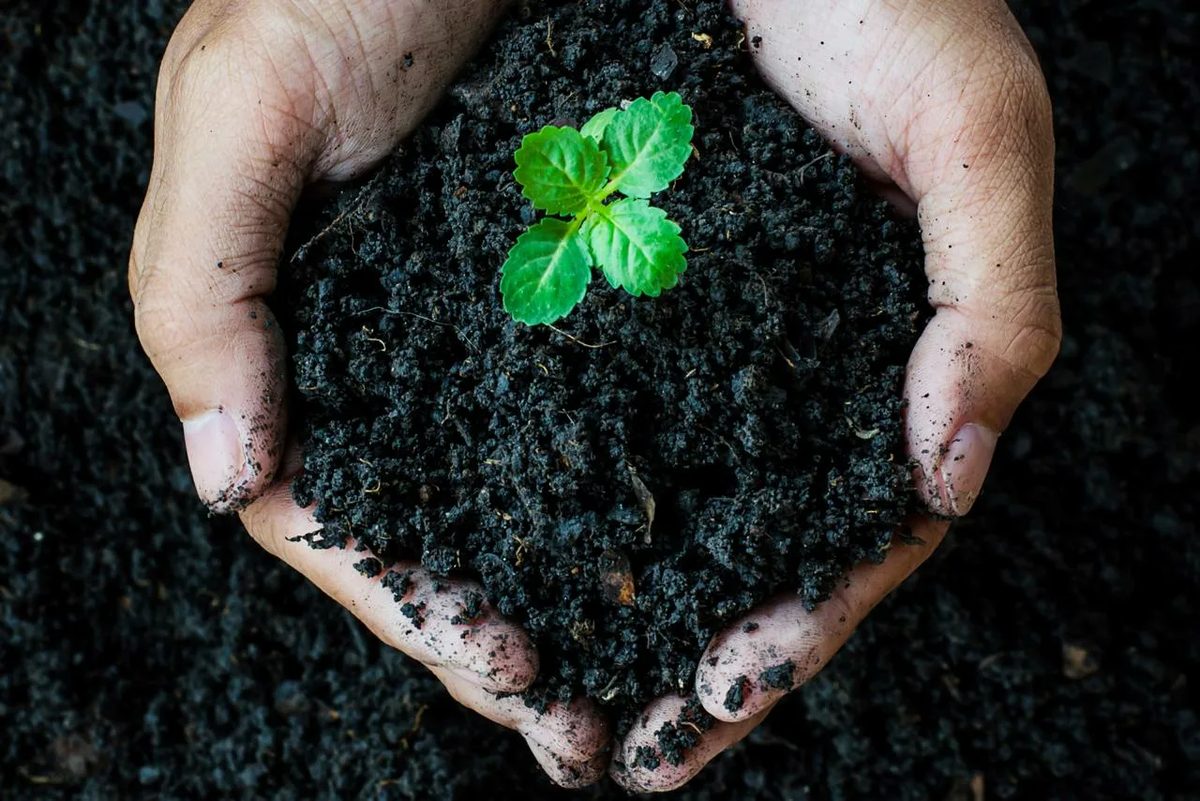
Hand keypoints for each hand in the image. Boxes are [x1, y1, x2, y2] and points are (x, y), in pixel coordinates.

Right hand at [127, 0, 607, 785]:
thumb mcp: (240, 104)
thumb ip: (203, 286)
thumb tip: (221, 478)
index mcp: (296, 334)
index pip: (338, 512)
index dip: (409, 605)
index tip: (505, 676)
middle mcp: (388, 348)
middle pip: (438, 525)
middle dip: (502, 636)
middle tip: (585, 728)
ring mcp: (482, 323)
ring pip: (515, 487)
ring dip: (570, 586)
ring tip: (641, 678)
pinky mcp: (565, 277)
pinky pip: (592, 404)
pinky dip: (620, 482)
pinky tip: (679, 540)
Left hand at [612, 0, 1060, 789]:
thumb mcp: (974, 127)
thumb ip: (996, 298)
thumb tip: (952, 468)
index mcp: (882, 355)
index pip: (854, 530)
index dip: (798, 623)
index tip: (720, 701)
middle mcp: (785, 365)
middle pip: (742, 541)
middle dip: (688, 658)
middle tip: (621, 757)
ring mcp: (700, 335)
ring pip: (660, 500)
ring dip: (609, 604)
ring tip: (552, 701)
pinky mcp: (617, 289)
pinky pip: (580, 410)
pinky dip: (549, 495)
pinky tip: (503, 555)